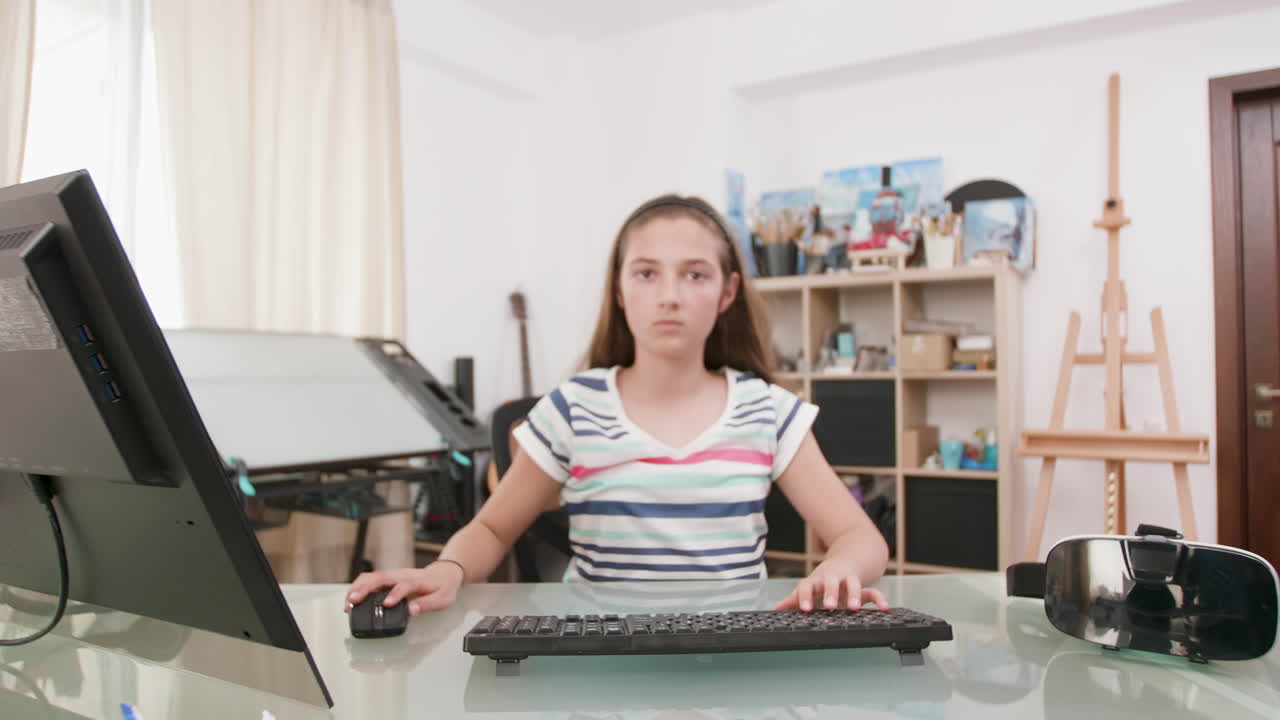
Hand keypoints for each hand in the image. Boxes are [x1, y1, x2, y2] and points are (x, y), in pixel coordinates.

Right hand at [345, 561, 464, 616]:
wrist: (445, 573)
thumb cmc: (443, 587)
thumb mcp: (442, 599)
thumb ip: (427, 604)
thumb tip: (413, 611)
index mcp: (417, 580)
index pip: (404, 585)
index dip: (395, 594)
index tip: (387, 604)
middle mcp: (403, 575)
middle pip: (381, 577)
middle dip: (365, 588)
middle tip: (353, 601)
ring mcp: (395, 575)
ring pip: (373, 576)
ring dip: (359, 587)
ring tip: (348, 601)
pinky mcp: (390, 577)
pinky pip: (372, 578)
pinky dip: (360, 586)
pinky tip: (352, 597)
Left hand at [774, 562, 888, 611]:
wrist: (847, 559)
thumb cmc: (824, 580)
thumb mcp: (809, 588)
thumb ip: (795, 599)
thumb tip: (776, 609)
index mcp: (816, 581)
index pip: (807, 585)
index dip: (805, 596)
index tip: (803, 609)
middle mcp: (832, 579)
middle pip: (830, 582)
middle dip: (830, 593)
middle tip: (829, 606)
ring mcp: (848, 581)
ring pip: (852, 583)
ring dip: (853, 594)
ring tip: (853, 608)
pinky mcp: (863, 586)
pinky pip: (873, 591)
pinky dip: (879, 598)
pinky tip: (884, 608)